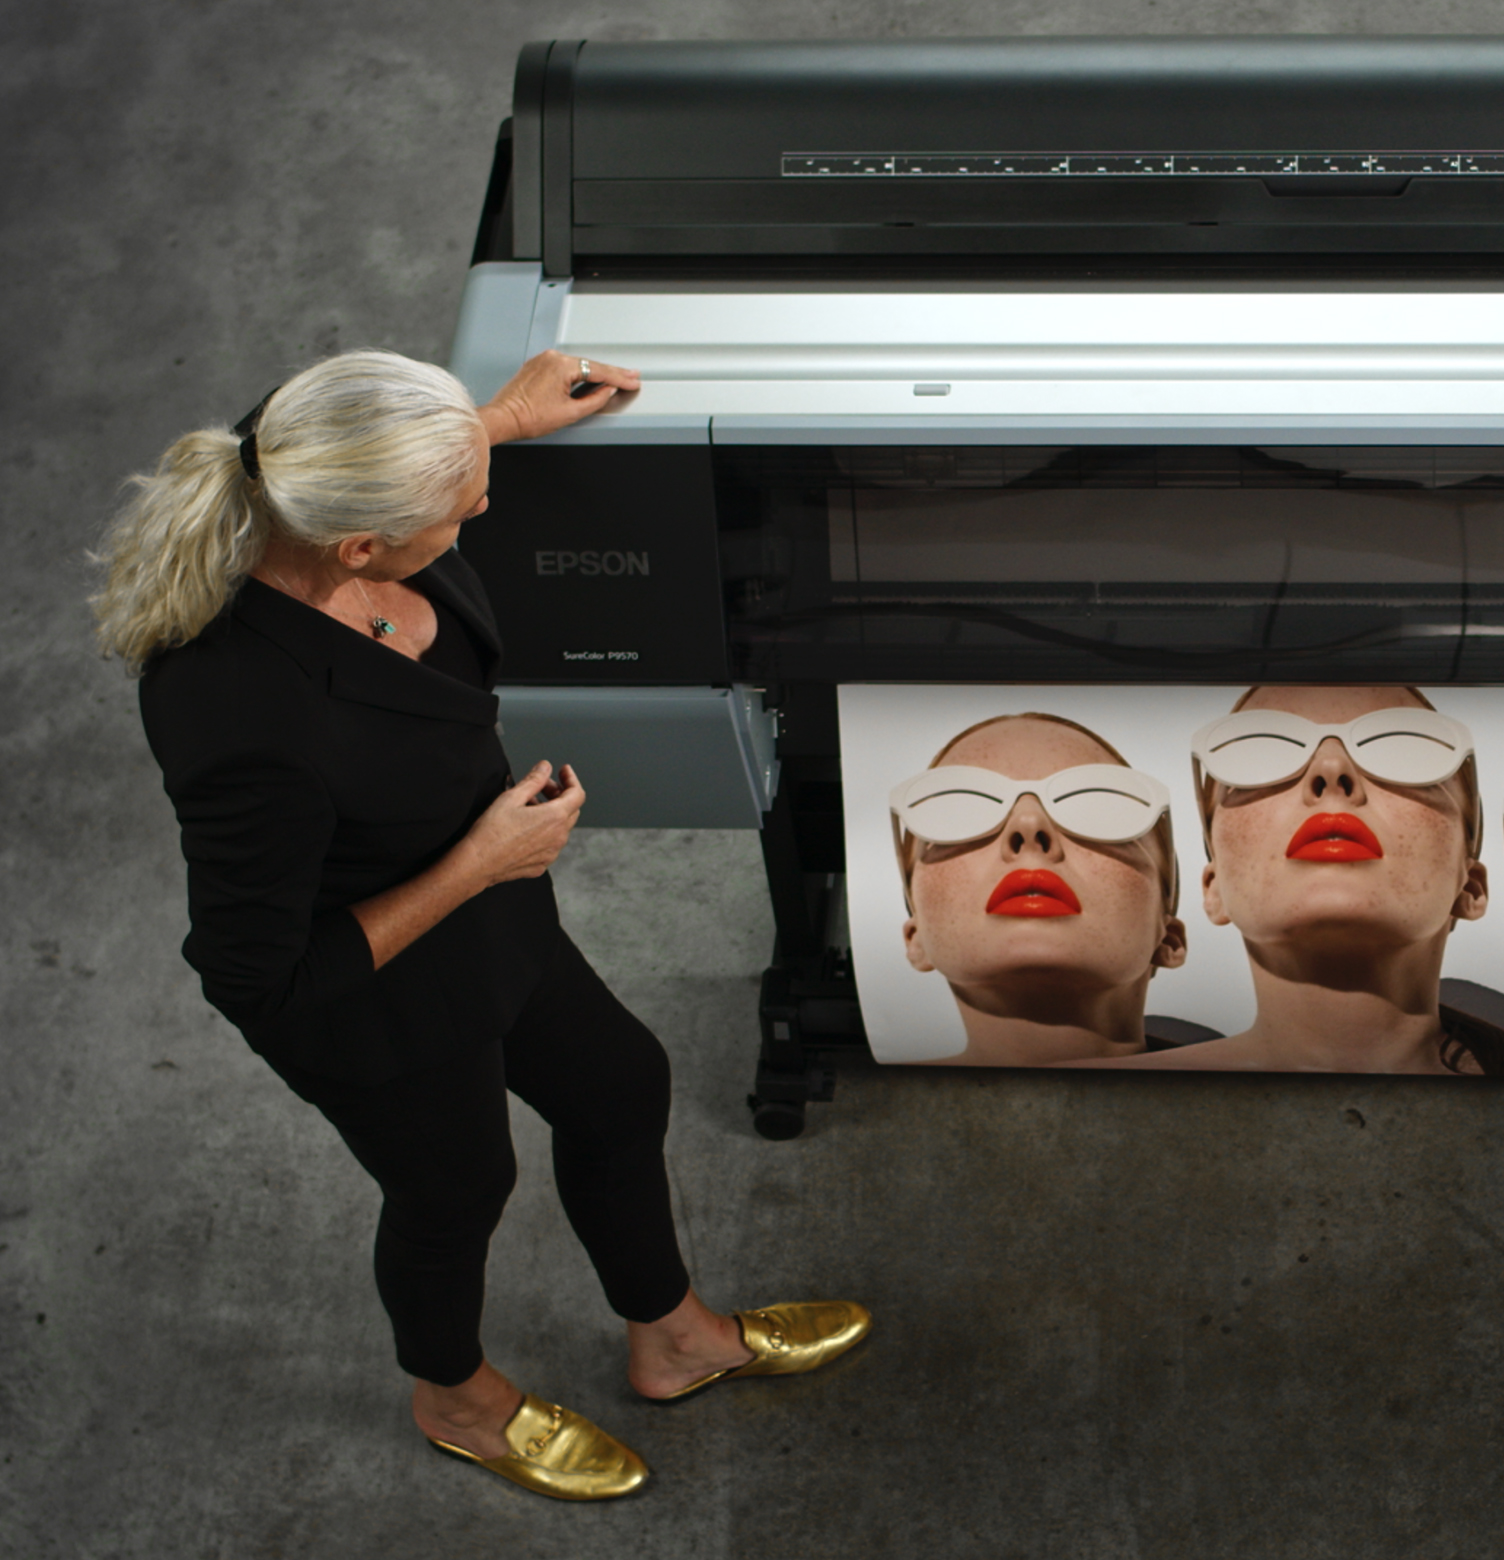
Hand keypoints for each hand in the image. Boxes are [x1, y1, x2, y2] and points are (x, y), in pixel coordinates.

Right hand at [459, 761, 585, 885]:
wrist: (477, 864)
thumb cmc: (491, 833)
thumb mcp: (512, 797)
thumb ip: (534, 779)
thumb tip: (545, 768)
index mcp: (555, 818)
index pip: (577, 794)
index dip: (571, 779)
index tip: (564, 771)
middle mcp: (558, 837)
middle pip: (571, 809)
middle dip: (559, 794)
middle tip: (541, 786)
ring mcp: (551, 853)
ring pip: (560, 827)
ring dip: (550, 812)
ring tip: (527, 805)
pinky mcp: (541, 864)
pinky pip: (550, 843)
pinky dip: (544, 831)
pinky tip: (525, 826)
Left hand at [479, 351, 639, 442]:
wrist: (503, 418)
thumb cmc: (528, 417)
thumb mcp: (570, 413)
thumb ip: (595, 400)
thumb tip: (607, 391)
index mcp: (561, 365)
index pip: (599, 371)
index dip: (619, 378)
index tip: (632, 381)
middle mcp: (552, 357)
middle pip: (590, 365)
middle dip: (612, 372)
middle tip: (631, 375)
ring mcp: (543, 360)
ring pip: (577, 365)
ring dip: (596, 372)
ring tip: (614, 378)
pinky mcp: (537, 366)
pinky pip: (564, 367)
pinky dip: (578, 373)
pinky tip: (589, 377)